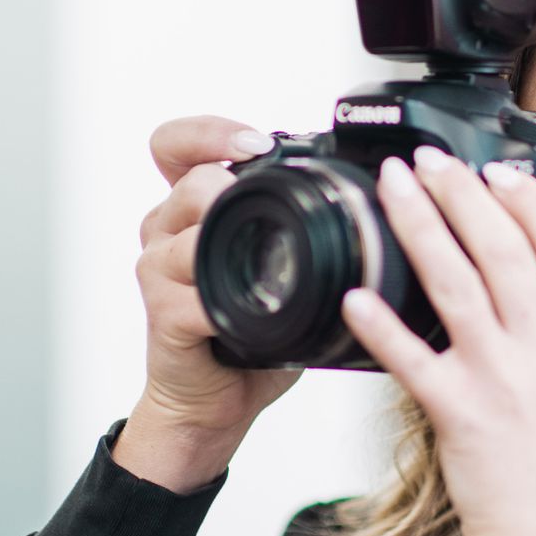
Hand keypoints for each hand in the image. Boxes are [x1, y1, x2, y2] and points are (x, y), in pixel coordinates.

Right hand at [117, 116, 302, 490]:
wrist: (214, 403)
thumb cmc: (247, 339)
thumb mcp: (278, 274)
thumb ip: (302, 238)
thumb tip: (375, 214)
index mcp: (191, 212)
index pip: (176, 144)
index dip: (210, 132)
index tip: (256, 144)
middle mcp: (166, 231)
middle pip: (187, 176)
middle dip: (229, 175)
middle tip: (269, 186)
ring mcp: (160, 270)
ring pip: (187, 227)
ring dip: (229, 230)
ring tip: (267, 249)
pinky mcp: (163, 312)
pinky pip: (193, 292)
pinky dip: (228, 297)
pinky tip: (255, 310)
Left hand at [341, 147, 535, 535]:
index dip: (528, 202)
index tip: (500, 172)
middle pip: (503, 250)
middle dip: (462, 194)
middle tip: (429, 162)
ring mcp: (506, 381)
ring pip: (457, 283)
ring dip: (421, 226)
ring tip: (393, 190)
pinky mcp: (461, 415)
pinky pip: (413, 358)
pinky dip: (381, 323)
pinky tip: (354, 295)